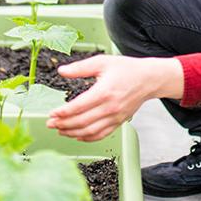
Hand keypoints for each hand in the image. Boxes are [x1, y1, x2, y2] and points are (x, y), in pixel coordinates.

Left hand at [46, 55, 183, 141]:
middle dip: (63, 125)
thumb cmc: (127, 69)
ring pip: (90, 131)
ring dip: (72, 133)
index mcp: (104, 92)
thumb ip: (81, 67)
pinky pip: (102, 134)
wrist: (149, 79)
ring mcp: (116, 116)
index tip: (52, 114)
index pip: (78, 107)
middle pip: (81, 122)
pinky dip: (88, 138)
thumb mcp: (103, 62)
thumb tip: (62, 70)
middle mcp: (110, 107)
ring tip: (61, 131)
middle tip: (51, 124)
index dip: (62, 113)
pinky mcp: (120, 121)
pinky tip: (78, 136)